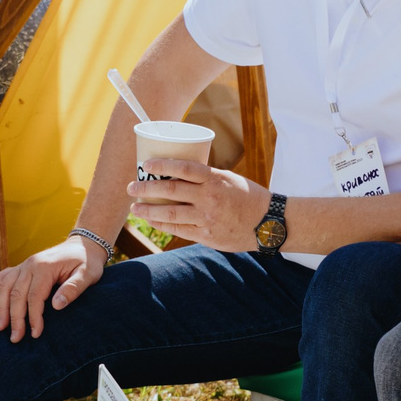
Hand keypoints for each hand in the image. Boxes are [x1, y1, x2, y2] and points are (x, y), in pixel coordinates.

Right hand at [0, 236, 102, 341]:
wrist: (83, 245)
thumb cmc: (87, 262)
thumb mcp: (88, 275)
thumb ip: (73, 289)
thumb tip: (56, 305)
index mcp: (45, 267)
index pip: (34, 296)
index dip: (33, 317)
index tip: (35, 333)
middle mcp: (30, 264)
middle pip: (16, 294)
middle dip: (14, 318)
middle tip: (15, 338)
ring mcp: (24, 265)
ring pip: (4, 286)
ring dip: (1, 307)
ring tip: (0, 327)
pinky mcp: (22, 267)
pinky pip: (2, 277)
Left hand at [128, 157, 267, 250]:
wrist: (268, 223)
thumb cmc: (247, 196)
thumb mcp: (228, 179)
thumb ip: (206, 177)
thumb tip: (179, 174)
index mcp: (214, 179)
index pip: (182, 168)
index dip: (161, 165)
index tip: (146, 165)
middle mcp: (209, 198)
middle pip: (170, 192)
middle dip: (146, 189)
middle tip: (132, 187)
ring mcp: (207, 219)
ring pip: (169, 214)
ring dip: (148, 211)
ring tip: (136, 208)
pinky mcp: (206, 236)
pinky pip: (178, 230)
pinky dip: (162, 225)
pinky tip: (152, 221)